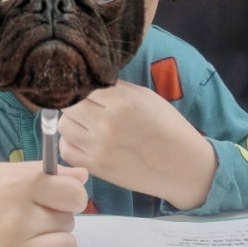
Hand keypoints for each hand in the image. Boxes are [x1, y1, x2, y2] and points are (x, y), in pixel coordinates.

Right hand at [0, 162, 88, 246]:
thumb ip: (38, 173)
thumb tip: (82, 176)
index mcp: (17, 185)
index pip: (75, 194)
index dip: (69, 198)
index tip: (55, 201)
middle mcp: (19, 218)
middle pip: (69, 223)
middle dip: (53, 222)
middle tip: (24, 224)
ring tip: (23, 245)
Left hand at [58, 80, 215, 209]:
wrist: (183, 167)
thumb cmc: (168, 128)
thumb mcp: (146, 97)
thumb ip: (115, 88)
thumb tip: (88, 79)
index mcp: (122, 100)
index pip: (82, 84)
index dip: (82, 87)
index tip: (85, 90)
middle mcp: (106, 122)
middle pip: (68, 104)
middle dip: (75, 104)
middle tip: (87, 108)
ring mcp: (98, 146)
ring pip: (63, 126)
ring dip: (72, 123)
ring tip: (88, 125)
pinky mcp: (95, 167)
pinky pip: (66, 150)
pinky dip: (71, 145)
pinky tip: (86, 142)